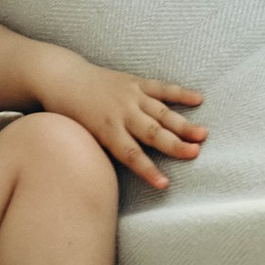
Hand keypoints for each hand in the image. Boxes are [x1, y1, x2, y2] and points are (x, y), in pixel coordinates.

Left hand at [43, 56, 204, 191]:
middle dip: (174, 144)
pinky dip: (180, 93)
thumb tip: (130, 170)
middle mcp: (121, 112)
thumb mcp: (83, 137)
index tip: (164, 184)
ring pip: (161, 112)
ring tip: (202, 134)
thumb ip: (107, 151)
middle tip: (195, 153)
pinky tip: (198, 100)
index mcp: (106, 130)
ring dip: (182, 124)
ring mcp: (130, 96)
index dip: (148, 170)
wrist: (62, 80)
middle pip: (151, 132)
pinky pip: (161, 88)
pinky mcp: (135, 82)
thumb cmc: (72, 115)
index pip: (130, 154)